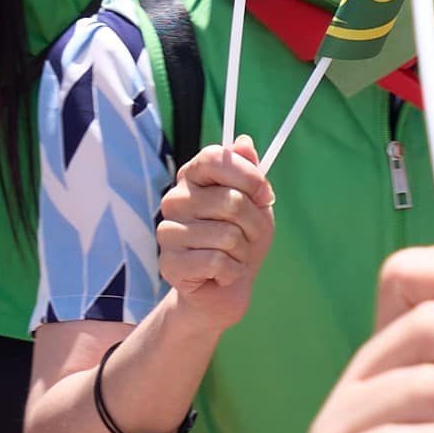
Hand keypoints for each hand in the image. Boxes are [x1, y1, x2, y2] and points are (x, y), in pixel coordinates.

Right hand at [154, 139, 277, 328]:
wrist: (224, 290)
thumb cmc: (240, 242)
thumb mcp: (255, 206)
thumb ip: (250, 175)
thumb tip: (243, 142)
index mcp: (193, 177)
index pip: (216, 158)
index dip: (249, 177)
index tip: (266, 196)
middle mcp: (175, 199)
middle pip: (231, 200)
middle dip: (254, 225)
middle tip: (249, 238)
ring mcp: (167, 231)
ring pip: (228, 235)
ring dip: (243, 252)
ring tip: (234, 257)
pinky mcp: (168, 263)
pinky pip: (216, 261)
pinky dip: (232, 272)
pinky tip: (222, 274)